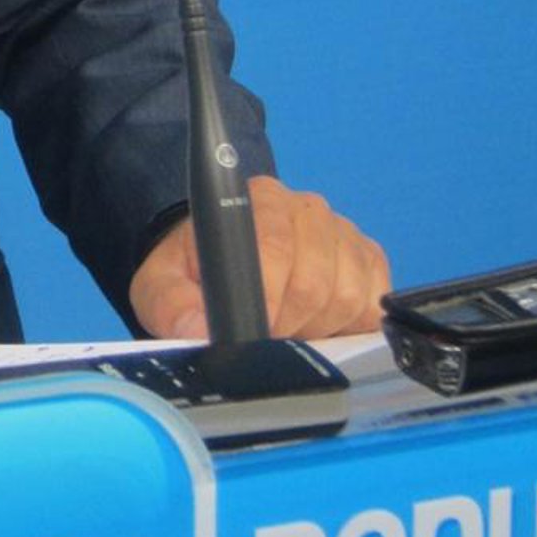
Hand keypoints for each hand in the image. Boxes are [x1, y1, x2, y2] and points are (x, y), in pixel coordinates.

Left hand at [128, 175, 388, 343]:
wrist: (220, 268)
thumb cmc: (194, 273)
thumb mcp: (163, 288)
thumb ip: (174, 307)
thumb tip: (198, 330)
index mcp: (258, 200)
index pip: (274, 248)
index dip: (267, 300)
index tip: (254, 331)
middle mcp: (306, 208)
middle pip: (315, 281)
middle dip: (288, 323)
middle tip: (264, 336)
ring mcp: (342, 233)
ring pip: (347, 296)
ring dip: (317, 327)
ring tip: (287, 327)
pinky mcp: (368, 260)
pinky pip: (373, 302)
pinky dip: (348, 325)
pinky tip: (319, 323)